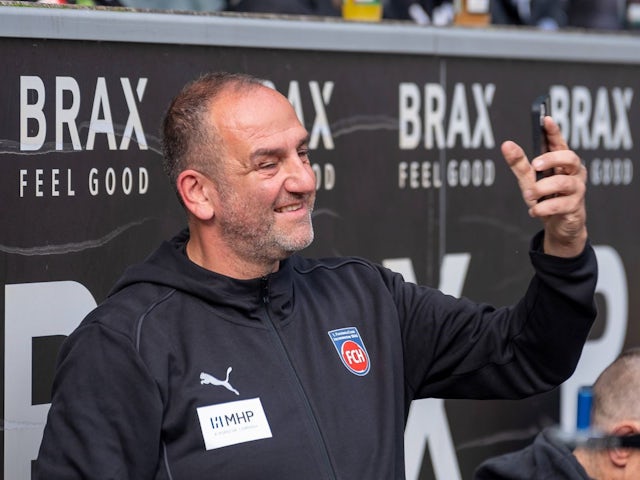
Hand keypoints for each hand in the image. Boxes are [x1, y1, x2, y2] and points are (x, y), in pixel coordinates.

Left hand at [502, 116, 587, 257]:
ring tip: (528, 195)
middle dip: (551, 159)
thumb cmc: (545, 197)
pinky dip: (543, 208)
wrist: (558, 225)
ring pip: (563, 183)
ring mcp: (577, 189)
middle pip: (569, 158)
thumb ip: (519, 163)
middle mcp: (573, 172)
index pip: (559, 143)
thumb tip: (506, 144)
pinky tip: (534, 210)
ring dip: (541, 188)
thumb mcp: (529, 179)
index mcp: (562, 162)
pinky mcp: (575, 207)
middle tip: (534, 165)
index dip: (554, 131)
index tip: (545, 119)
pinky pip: (560, 205)